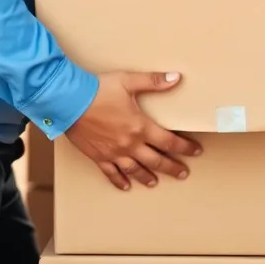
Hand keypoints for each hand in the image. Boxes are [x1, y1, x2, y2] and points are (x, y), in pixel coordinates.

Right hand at [65, 70, 202, 190]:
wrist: (69, 101)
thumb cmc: (98, 90)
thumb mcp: (128, 81)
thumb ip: (154, 81)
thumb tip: (176, 77)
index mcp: (140, 126)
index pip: (169, 141)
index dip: (184, 147)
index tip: (196, 151)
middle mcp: (129, 144)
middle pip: (156, 161)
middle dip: (172, 167)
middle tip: (183, 173)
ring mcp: (113, 153)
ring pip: (135, 170)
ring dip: (147, 177)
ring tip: (156, 182)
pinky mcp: (98, 156)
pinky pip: (111, 173)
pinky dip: (119, 181)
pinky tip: (125, 186)